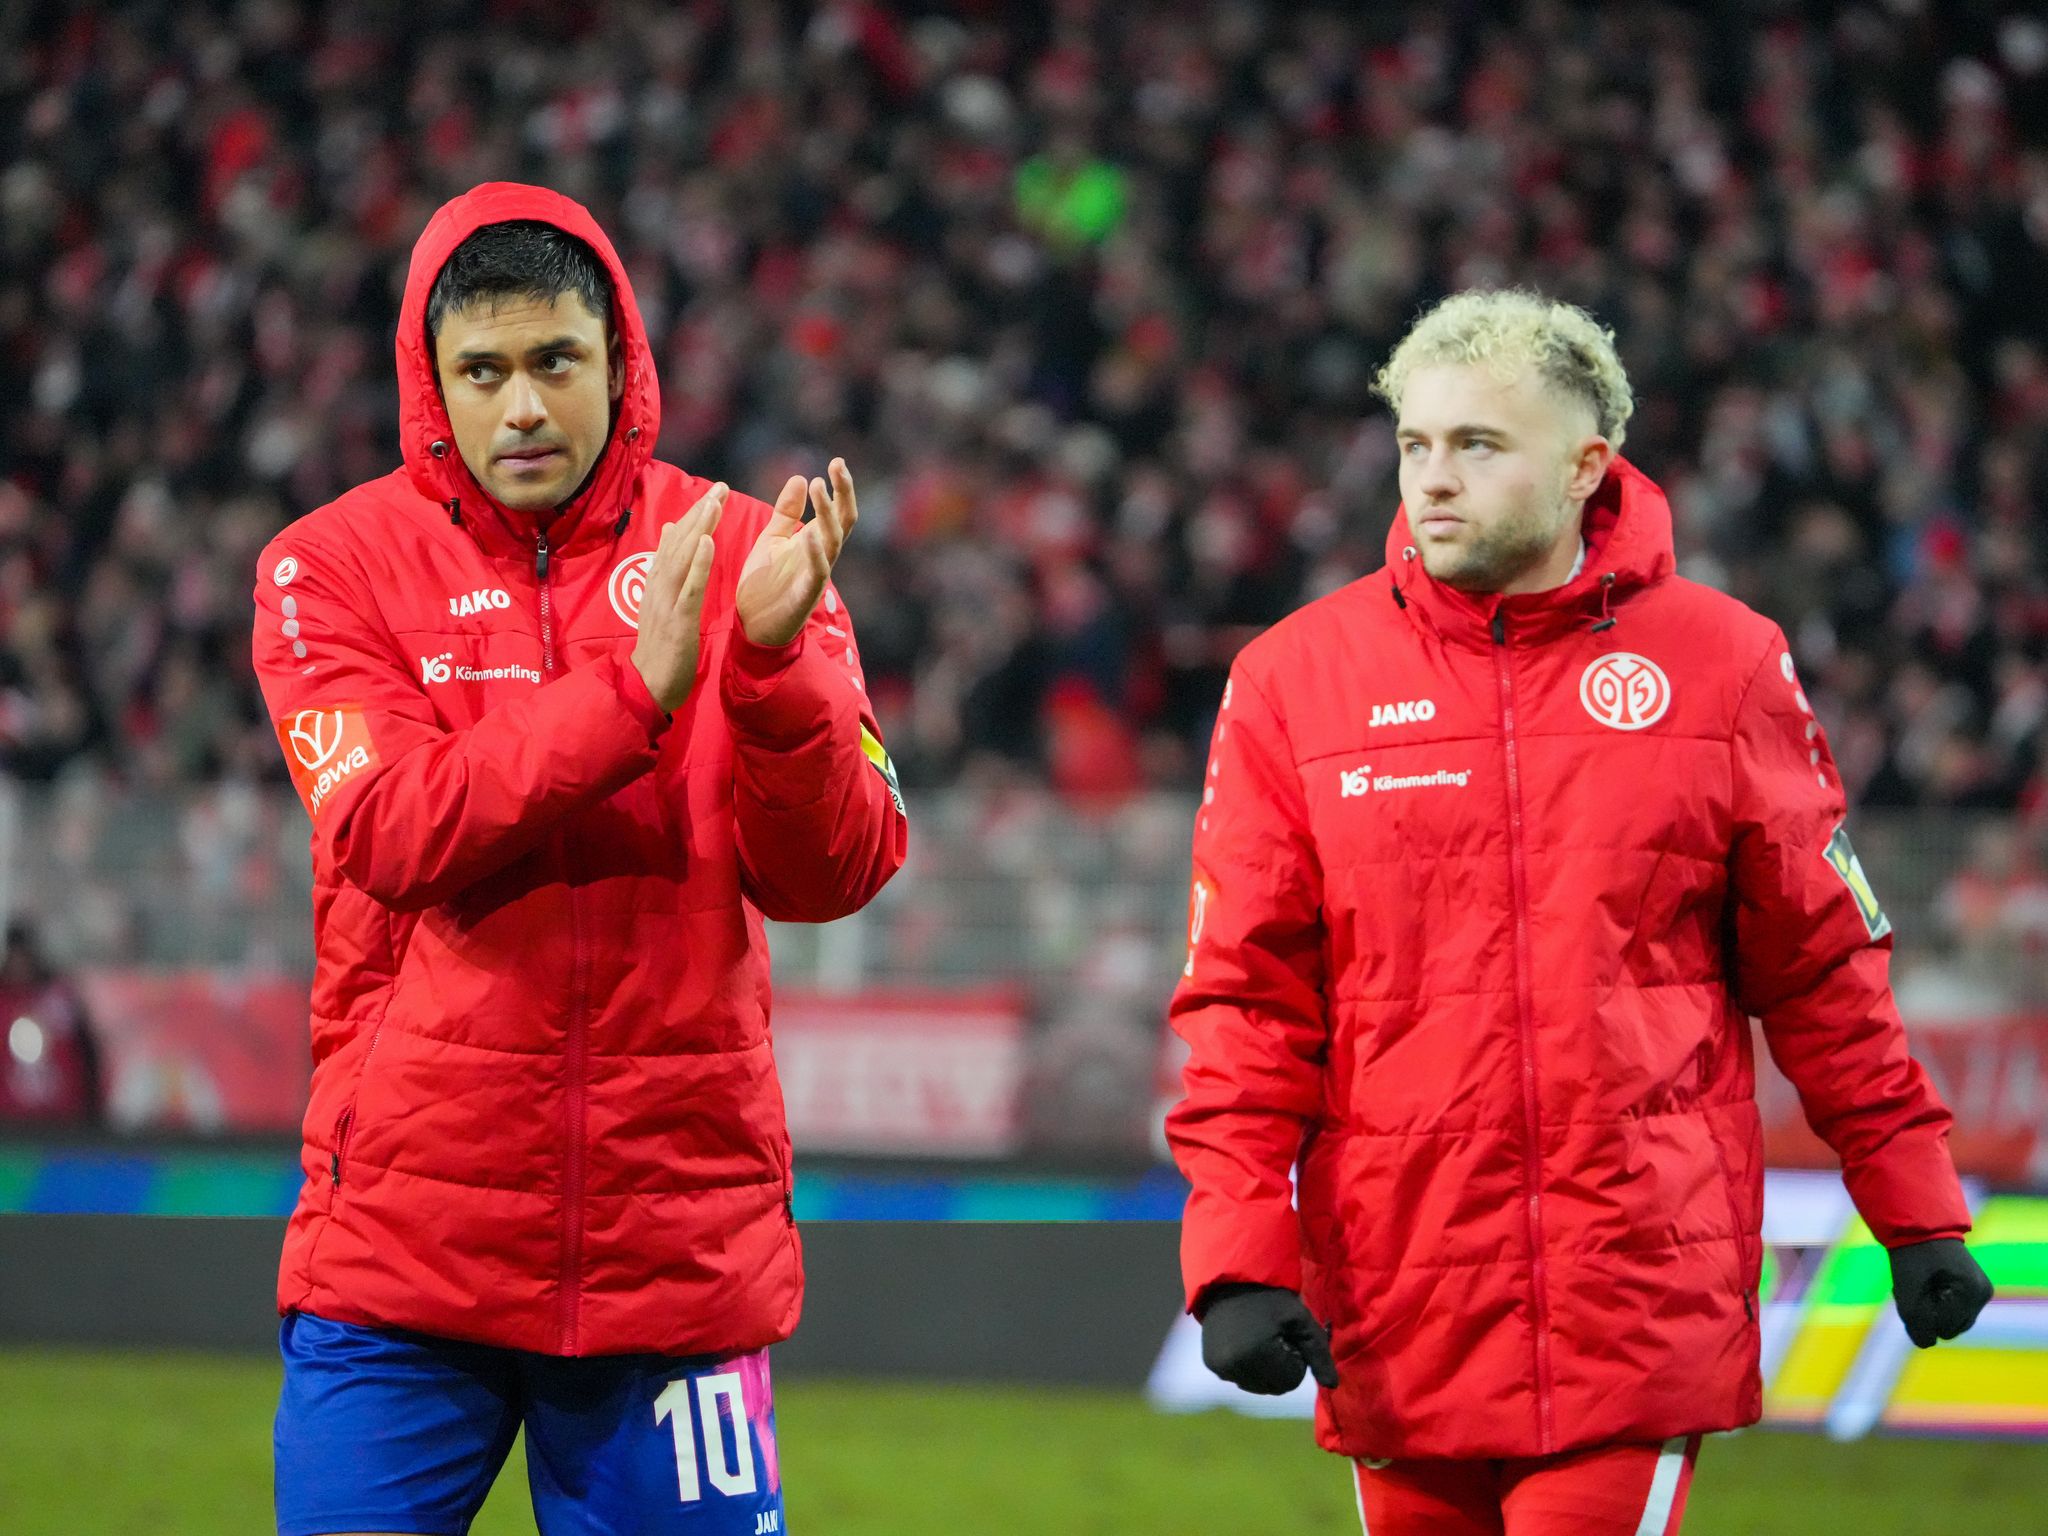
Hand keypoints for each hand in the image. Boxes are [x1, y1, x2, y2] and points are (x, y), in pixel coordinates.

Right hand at [631, 482, 724, 713]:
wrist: (646, 687)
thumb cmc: (658, 650)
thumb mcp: (661, 607)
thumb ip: (667, 572)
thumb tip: (673, 533)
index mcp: (657, 585)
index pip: (675, 544)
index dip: (692, 518)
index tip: (711, 495)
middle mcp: (658, 588)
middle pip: (679, 544)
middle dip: (700, 514)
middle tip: (721, 489)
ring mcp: (666, 603)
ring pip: (683, 558)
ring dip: (699, 528)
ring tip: (715, 503)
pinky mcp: (678, 620)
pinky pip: (689, 587)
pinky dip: (699, 563)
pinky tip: (709, 542)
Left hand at [735, 458, 857, 647]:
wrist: (752, 627)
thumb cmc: (764, 583)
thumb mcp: (772, 538)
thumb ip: (787, 511)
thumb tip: (801, 476)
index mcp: (814, 542)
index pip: (837, 511)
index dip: (840, 487)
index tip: (836, 461)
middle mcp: (821, 556)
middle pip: (843, 522)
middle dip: (843, 493)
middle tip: (836, 466)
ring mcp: (815, 576)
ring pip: (832, 541)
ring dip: (828, 514)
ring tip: (819, 487)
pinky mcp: (805, 596)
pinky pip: (816, 573)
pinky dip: (815, 553)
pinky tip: (809, 534)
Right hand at [1198, 1282, 1339, 1394]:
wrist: (1231, 1279)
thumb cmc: (1271, 1297)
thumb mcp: (1301, 1320)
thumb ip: (1319, 1354)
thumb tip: (1332, 1386)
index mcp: (1257, 1355)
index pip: (1292, 1381)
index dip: (1296, 1358)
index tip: (1288, 1335)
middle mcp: (1234, 1366)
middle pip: (1274, 1388)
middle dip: (1281, 1367)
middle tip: (1275, 1337)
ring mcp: (1219, 1367)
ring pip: (1257, 1387)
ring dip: (1265, 1369)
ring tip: (1260, 1339)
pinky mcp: (1211, 1364)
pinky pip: (1239, 1378)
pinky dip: (1248, 1367)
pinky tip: (1246, 1343)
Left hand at [1889, 1237, 1993, 1347]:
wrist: (1919, 1225)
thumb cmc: (1911, 1256)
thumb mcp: (1907, 1292)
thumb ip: (1916, 1324)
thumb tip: (1927, 1343)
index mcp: (1971, 1293)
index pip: (1943, 1331)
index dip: (1921, 1316)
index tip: (1912, 1289)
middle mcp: (1982, 1294)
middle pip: (1950, 1328)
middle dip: (1927, 1313)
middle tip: (1913, 1287)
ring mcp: (1981, 1292)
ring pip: (1952, 1321)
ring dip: (1931, 1308)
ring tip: (1919, 1285)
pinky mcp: (1975, 1289)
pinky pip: (1954, 1310)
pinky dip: (1937, 1302)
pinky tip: (1926, 1284)